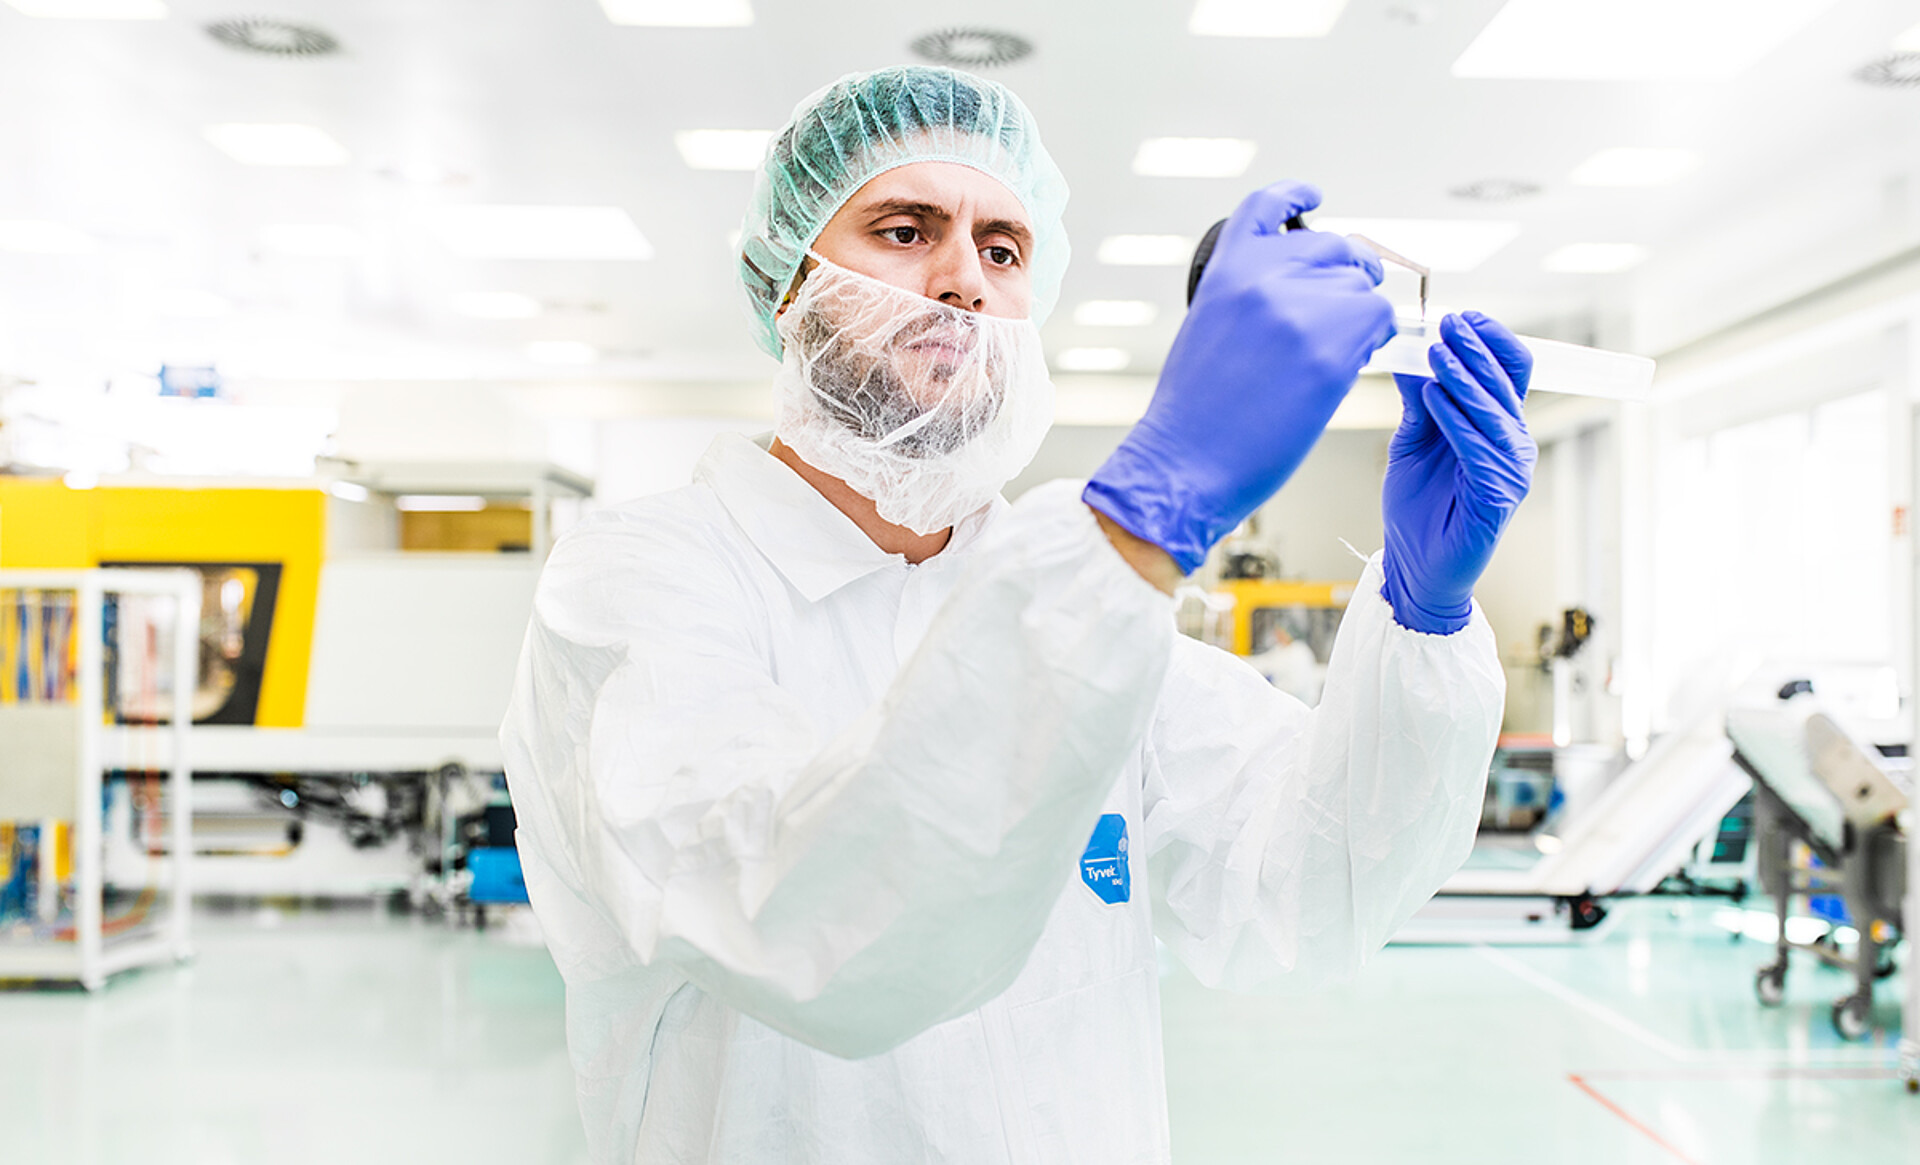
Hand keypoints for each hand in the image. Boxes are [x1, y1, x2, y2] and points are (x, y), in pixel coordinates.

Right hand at [1083, 181, 1393, 573]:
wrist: (1184, 463)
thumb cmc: (1194, 414)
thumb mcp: (1208, 329)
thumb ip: (1249, 297)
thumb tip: (1301, 294)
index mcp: (1227, 269)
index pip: (1268, 208)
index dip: (1296, 196)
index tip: (1315, 196)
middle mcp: (1265, 275)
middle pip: (1333, 248)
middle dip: (1348, 275)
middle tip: (1348, 310)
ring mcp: (1300, 307)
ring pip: (1361, 289)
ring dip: (1357, 319)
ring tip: (1326, 359)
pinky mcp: (1332, 346)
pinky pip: (1379, 322)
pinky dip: (1373, 341)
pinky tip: (1352, 362)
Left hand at [1381, 312, 1536, 634]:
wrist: (1414, 565)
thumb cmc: (1417, 509)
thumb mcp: (1411, 443)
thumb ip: (1417, 403)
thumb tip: (1406, 355)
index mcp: (1496, 426)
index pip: (1509, 371)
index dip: (1491, 340)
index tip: (1461, 317)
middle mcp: (1512, 443)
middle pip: (1505, 383)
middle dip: (1475, 349)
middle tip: (1447, 324)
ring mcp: (1511, 468)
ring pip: (1493, 410)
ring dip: (1463, 378)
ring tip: (1434, 353)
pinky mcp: (1500, 493)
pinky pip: (1478, 446)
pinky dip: (1455, 418)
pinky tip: (1431, 396)